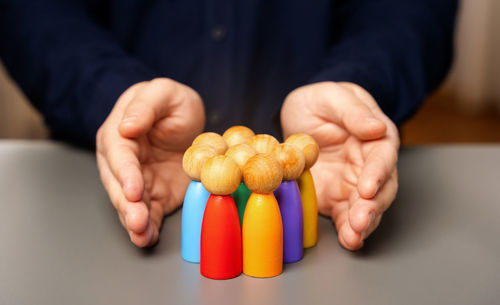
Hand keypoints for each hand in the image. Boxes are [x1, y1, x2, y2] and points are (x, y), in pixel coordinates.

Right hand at [97, 78, 204, 246]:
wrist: (186, 121)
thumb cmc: (172, 103)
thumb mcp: (165, 92)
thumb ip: (147, 105)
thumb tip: (127, 127)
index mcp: (119, 134)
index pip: (119, 155)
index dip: (125, 172)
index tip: (133, 188)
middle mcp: (122, 162)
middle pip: (119, 185)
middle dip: (127, 204)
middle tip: (136, 219)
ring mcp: (138, 182)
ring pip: (129, 204)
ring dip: (134, 221)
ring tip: (141, 235)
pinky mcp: (154, 196)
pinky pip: (148, 214)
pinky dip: (147, 229)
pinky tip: (147, 239)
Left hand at [281, 82, 398, 250]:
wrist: (299, 117)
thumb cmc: (319, 102)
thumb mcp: (330, 96)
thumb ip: (352, 111)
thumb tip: (377, 128)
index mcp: (374, 136)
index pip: (382, 156)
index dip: (377, 173)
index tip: (367, 187)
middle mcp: (369, 164)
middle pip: (381, 188)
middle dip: (372, 207)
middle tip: (359, 220)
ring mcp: (354, 184)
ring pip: (367, 207)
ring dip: (363, 224)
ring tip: (353, 237)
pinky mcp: (338, 198)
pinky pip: (347, 217)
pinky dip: (348, 231)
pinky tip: (348, 241)